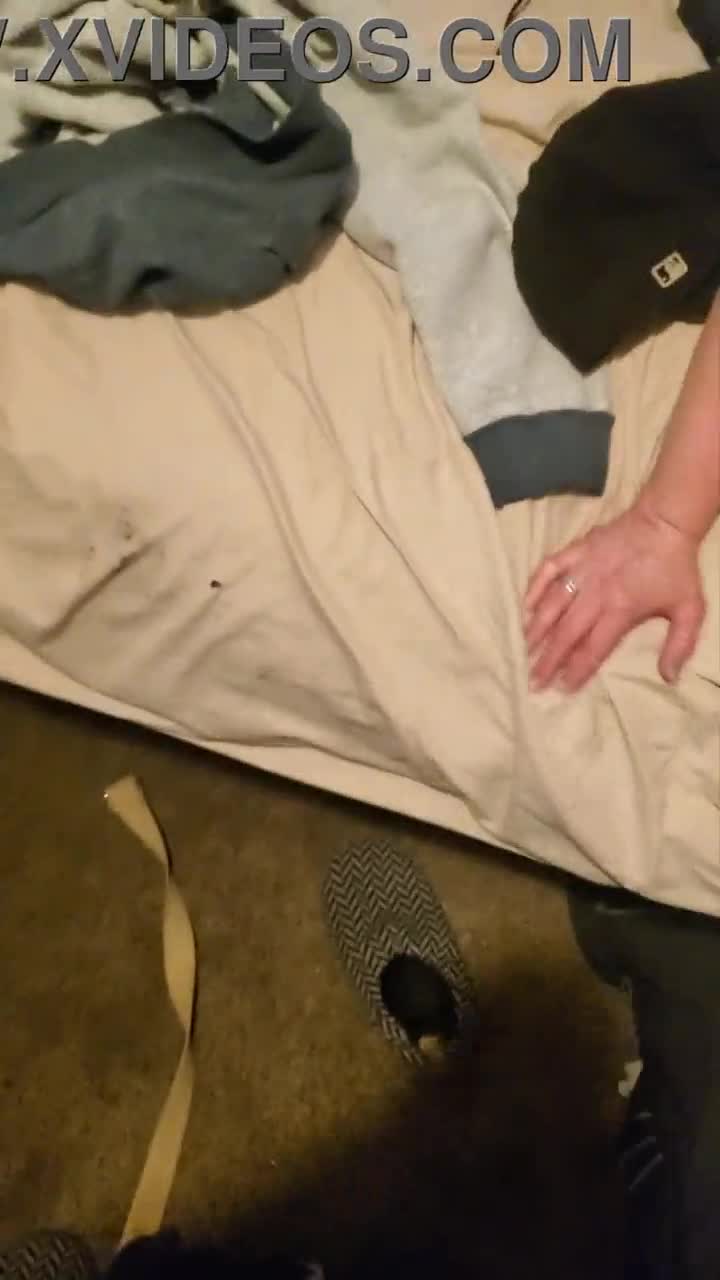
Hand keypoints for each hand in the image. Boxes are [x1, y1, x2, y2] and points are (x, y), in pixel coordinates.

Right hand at [523, 502, 705, 691]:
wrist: (665, 523)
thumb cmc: (676, 569)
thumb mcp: (690, 609)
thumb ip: (680, 645)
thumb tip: (669, 677)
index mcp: (621, 609)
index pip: (593, 648)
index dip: (577, 670)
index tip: (562, 688)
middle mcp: (596, 593)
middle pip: (566, 632)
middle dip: (548, 659)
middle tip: (533, 680)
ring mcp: (582, 570)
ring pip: (552, 604)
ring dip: (537, 630)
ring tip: (524, 650)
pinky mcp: (575, 551)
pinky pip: (548, 570)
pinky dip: (534, 588)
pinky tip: (526, 607)